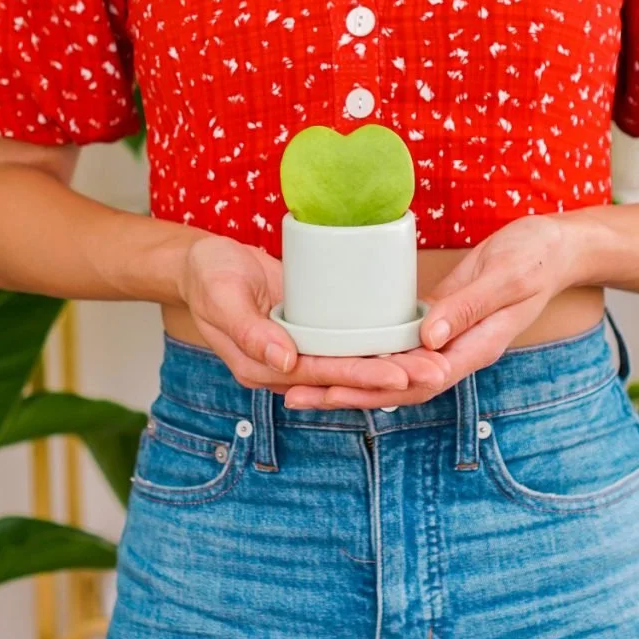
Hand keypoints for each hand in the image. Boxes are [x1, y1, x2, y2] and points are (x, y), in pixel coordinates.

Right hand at [179, 235, 450, 395]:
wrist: (202, 263)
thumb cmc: (207, 276)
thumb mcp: (221, 297)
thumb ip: (248, 331)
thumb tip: (284, 362)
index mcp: (262, 365)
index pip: (322, 374)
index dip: (362, 376)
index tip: (401, 375)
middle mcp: (285, 364)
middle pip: (345, 375)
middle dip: (391, 376)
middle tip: (436, 371)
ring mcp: (298, 348)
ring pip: (351, 362)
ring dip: (391, 364)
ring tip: (435, 363)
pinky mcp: (309, 330)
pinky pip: (345, 342)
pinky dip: (375, 344)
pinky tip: (408, 341)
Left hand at [282, 215, 576, 408]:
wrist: (553, 249)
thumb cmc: (534, 259)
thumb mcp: (506, 278)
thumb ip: (468, 308)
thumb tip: (428, 340)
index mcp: (475, 348)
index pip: (418, 380)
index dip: (373, 388)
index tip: (331, 387)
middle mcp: (456, 352)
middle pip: (394, 387)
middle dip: (346, 393)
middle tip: (295, 394)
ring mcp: (445, 341)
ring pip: (390, 372)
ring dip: (347, 380)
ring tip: (299, 383)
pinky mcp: (435, 323)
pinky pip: (396, 347)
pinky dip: (364, 354)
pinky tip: (333, 351)